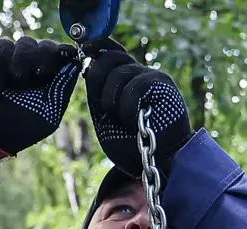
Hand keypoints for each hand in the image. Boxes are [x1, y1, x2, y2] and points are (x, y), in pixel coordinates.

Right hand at [0, 35, 80, 156]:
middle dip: (46, 56)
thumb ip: (63, 89)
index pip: (62, 58)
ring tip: (17, 81)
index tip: (68, 54)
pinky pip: (3, 45)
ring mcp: (12, 60)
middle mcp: (33, 68)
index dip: (66, 53)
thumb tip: (75, 65)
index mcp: (50, 81)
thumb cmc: (18, 129)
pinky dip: (2, 61)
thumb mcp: (50, 114)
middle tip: (40, 73)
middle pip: (47, 45)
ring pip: (26, 42)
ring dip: (24, 60)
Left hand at [82, 39, 193, 177]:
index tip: (83, 50)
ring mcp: (152, 75)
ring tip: (127, 121)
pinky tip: (139, 122)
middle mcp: (140, 72)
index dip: (95, 46)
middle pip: (110, 58)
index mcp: (126, 79)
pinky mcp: (162, 83)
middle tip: (108, 109)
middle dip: (99, 81)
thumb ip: (97, 93)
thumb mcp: (105, 117)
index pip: (109, 49)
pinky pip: (134, 89)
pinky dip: (129, 110)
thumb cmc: (131, 144)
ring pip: (119, 73)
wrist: (158, 163)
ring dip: (113, 101)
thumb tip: (87, 65)